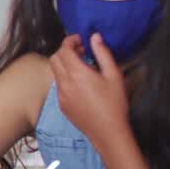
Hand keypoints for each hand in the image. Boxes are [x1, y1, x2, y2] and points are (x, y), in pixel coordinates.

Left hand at [50, 34, 130, 150]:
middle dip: (65, 51)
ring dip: (65, 65)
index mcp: (77, 73)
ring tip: (83, 67)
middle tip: (82, 52)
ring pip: (55, 72)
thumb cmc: (115, 104)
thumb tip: (95, 37)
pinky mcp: (62, 104)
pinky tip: (81, 84)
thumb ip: (103, 53)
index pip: (64, 49)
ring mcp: (61, 95)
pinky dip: (65, 78)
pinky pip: (59, 85)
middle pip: (55, 58)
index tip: (80, 39)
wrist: (108, 131)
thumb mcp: (114, 75)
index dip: (70, 41)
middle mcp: (64, 83)